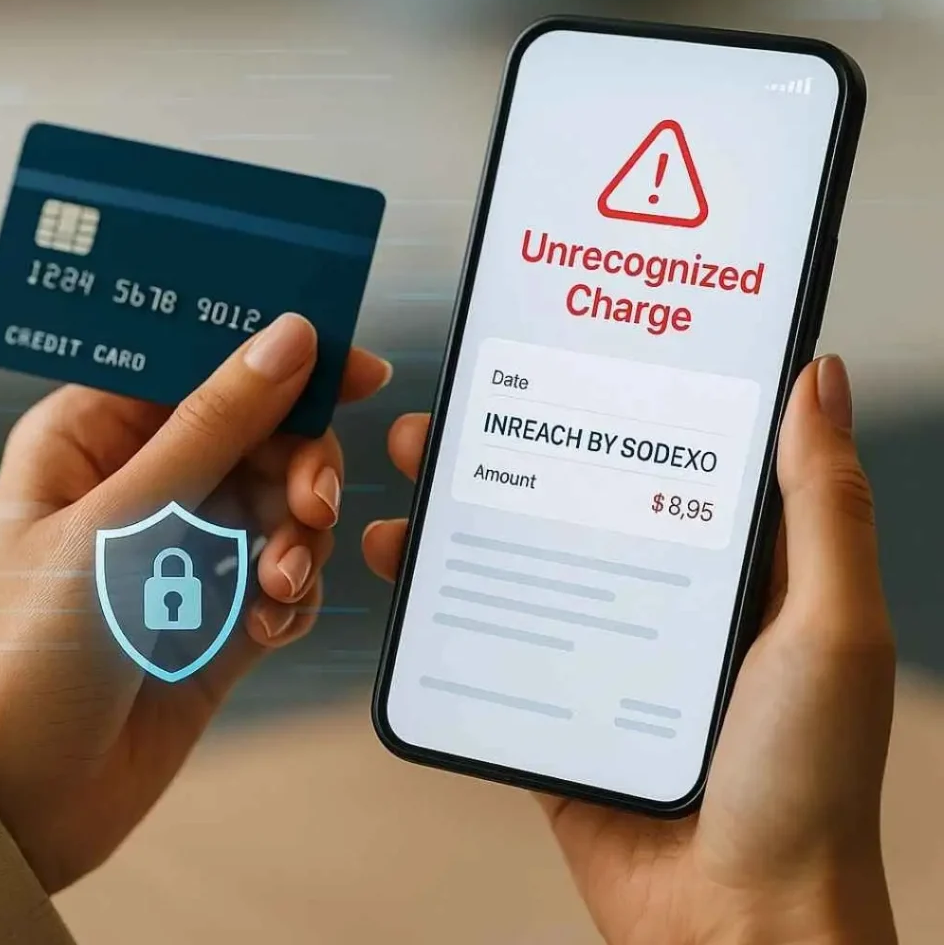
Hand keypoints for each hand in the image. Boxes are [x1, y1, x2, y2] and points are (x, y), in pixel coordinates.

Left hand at [0, 313, 390, 893]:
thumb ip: (214, 426)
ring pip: (285, 505)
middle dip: (298, 470)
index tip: (353, 370)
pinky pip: (288, 573)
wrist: (27, 798)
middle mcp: (148, 482)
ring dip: (298, 540)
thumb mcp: (126, 519)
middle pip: (262, 437)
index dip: (279, 360)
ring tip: (274, 585)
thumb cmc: (35, 647)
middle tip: (311, 506)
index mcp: (96, 437)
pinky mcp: (222, 606)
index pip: (202, 367)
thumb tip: (287, 341)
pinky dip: (293, 593)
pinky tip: (266, 624)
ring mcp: (188, 546)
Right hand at [363, 356, 897, 944]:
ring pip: (520, 549)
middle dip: (513, 439)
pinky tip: (399, 559)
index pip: (669, 450)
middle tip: (458, 398)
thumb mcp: (831, 626)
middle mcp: (661, 586)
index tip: (570, 345)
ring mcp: (600, 639)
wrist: (733, 923)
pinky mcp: (550, 693)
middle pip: (575, 490)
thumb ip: (823, 505)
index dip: (623, 393)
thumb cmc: (808, 780)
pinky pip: (486, 629)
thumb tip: (820, 375)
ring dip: (462, 503)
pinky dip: (437, 592)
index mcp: (731, 559)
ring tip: (412, 461)